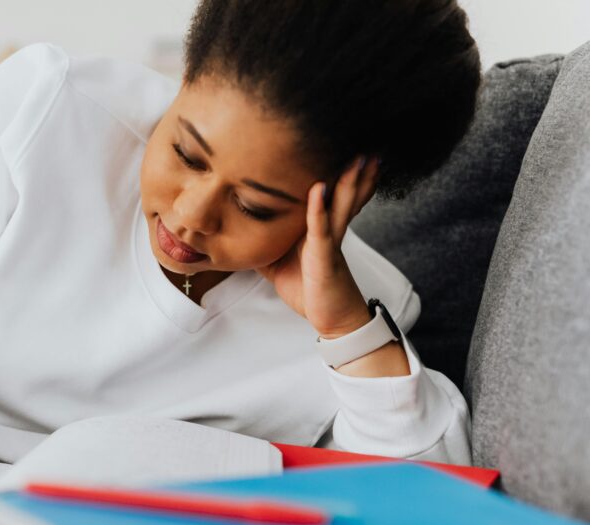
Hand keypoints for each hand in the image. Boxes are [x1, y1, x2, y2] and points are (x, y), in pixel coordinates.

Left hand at [256, 155, 379, 336]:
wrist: (332, 319)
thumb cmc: (310, 288)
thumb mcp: (279, 261)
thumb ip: (264, 242)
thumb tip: (234, 232)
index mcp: (320, 227)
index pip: (329, 192)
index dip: (335, 169)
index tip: (333, 142)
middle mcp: (329, 229)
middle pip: (343, 191)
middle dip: (352, 166)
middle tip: (360, 137)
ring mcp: (329, 241)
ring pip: (340, 203)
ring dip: (347, 179)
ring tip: (356, 154)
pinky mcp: (325, 256)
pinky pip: (322, 229)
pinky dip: (319, 209)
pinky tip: (319, 189)